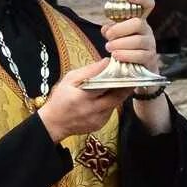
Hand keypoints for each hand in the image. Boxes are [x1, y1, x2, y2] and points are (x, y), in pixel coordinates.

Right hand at [40, 0, 164, 140]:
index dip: (118, 76)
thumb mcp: (69, 80)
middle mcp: (92, 110)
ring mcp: (98, 119)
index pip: (106, 85)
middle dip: (126, 85)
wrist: (54, 124)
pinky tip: (109, 95)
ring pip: (116, 104)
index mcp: (83, 97)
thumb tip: (106, 62)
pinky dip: (112, 102)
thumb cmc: (59, 99)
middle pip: (117, 96)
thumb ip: (89, 71)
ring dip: (120, 93)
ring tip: (123, 82)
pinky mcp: (101, 125)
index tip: (125, 68)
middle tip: (132, 75)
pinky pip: (111, 110)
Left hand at [100, 0, 161, 77]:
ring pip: (138, 40)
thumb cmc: (124, 50)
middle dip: (120, 29)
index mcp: (139, 21)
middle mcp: (147, 30)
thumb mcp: (116, 38)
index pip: (147, 5)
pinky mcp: (150, 58)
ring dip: (120, 44)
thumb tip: (106, 28)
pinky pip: (140, 55)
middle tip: (109, 36)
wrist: (134, 72)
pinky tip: (116, 56)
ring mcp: (150, 44)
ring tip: (109, 48)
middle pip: (138, 23)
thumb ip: (110, 30)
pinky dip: (126, 55)